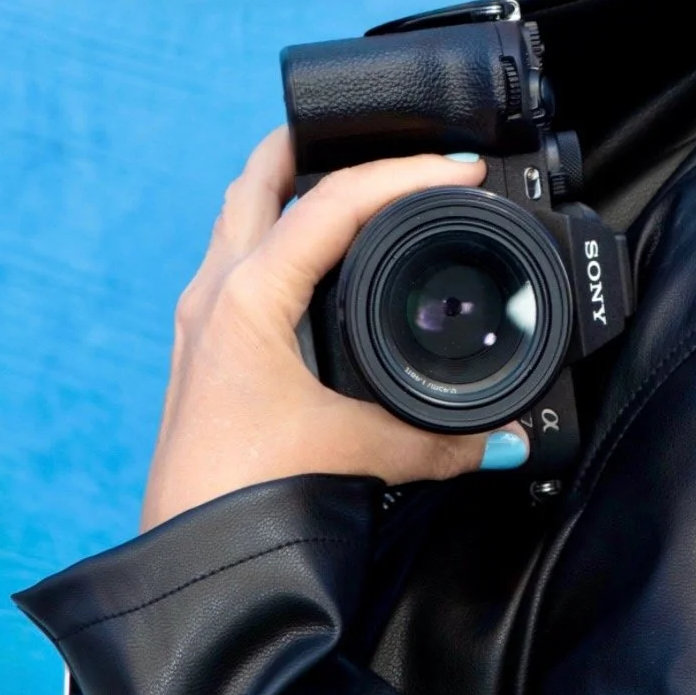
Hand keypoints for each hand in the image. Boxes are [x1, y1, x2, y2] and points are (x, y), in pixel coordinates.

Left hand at [141, 127, 527, 530]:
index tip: (462, 168)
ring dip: (292, 186)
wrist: (187, 566)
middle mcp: (216, 292)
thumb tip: (508, 436)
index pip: (332, 200)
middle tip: (384, 128)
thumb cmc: (249, 501)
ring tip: (355, 179)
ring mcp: (203, 318)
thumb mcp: (362, 454)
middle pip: (260, 178)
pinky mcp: (206, 348)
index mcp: (249, 295)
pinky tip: (320, 259)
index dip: (404, 173)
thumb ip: (442, 440)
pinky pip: (240, 258)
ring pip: (242, 215)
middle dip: (318, 141)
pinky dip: (281, 233)